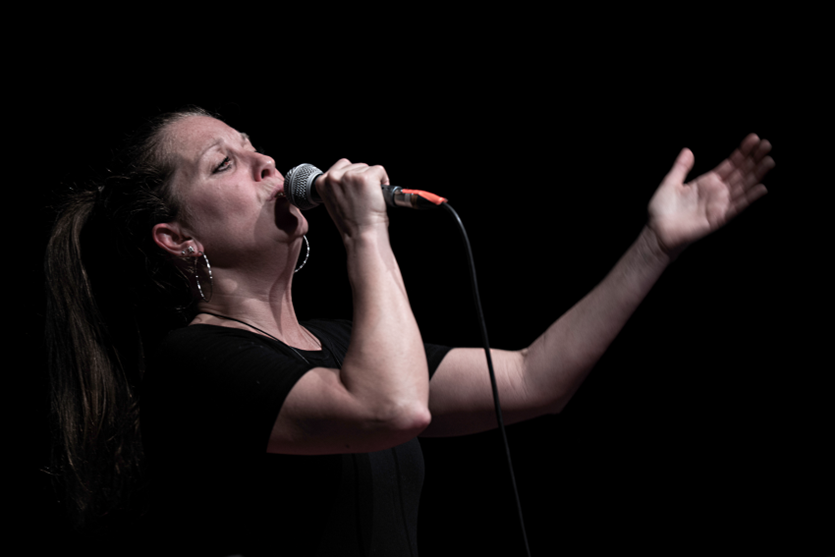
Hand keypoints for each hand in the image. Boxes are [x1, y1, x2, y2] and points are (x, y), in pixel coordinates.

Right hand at [316, 158, 389, 236]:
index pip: (341, 166)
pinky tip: (377, 195)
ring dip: (372, 181)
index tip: (355, 192)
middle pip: (356, 165)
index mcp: (322, 182)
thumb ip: (337, 187)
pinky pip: (380, 170)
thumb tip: (348, 178)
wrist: (361, 234)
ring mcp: (349, 176)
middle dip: (362, 179)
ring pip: (368, 168)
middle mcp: (333, 177)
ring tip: (369, 198)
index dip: (352, 179)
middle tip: (363, 198)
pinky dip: (384, 181)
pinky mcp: (366, 177)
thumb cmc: (351, 223)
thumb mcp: (334, 202)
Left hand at [647, 134, 773, 257]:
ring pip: (743, 187)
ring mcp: (719, 205)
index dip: (742, 152)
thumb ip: (681, 167)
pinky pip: (737, 207)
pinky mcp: (718, 218)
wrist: (657, 232)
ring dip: (757, 175)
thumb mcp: (670, 183)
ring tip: (769, 161)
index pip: (730, 164)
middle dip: (754, 159)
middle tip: (767, 144)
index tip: (754, 138)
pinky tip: (762, 188)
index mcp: (707, 182)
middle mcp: (717, 192)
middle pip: (741, 173)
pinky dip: (749, 198)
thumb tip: (688, 150)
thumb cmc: (661, 211)